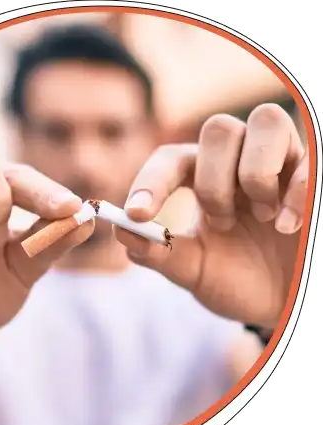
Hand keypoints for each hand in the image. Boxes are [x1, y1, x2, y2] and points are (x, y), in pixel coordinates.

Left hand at [115, 104, 308, 328]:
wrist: (284, 303)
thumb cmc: (237, 282)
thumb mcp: (194, 272)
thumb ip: (160, 253)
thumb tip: (121, 231)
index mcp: (201, 180)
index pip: (170, 159)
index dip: (151, 181)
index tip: (137, 214)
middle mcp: (237, 162)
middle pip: (217, 129)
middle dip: (214, 181)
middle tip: (223, 223)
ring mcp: (279, 162)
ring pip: (264, 121)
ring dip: (255, 174)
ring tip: (262, 219)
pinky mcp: (312, 173)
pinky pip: (307, 156)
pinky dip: (292, 192)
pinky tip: (287, 226)